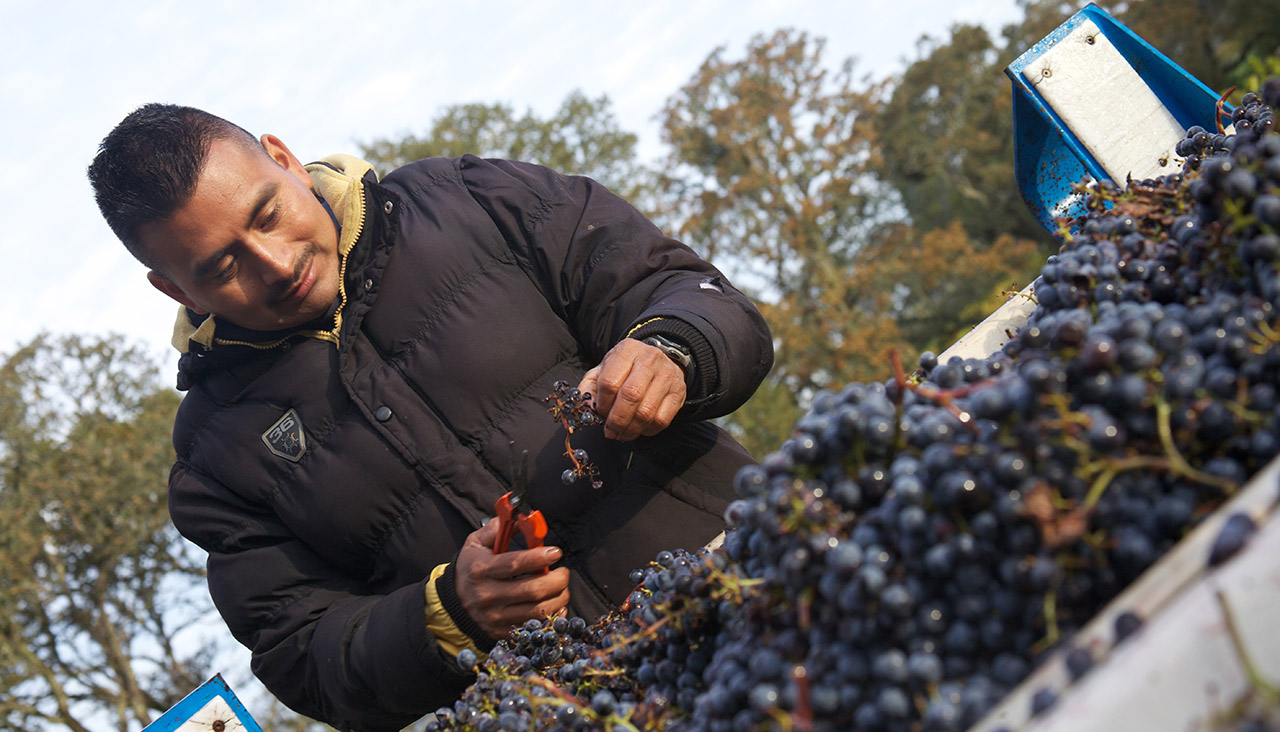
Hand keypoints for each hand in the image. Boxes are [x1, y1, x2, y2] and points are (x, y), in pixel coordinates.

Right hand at [454, 519, 569, 638]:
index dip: (539, 557)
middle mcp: (488, 595)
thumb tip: (521, 518)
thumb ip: (498, 528)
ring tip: (562, 587)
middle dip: (557, 580)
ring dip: (559, 598)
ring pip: (538, 611)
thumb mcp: (476, 542)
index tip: (556, 552)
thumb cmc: (472, 566)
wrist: (454, 599)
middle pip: (532, 590)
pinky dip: (552, 616)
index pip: (515, 564)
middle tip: (564, 572)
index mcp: (482, 570)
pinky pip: (534, 627)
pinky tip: (555, 604)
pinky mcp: (501, 631)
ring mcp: (495, 617)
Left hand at [578, 338, 686, 441]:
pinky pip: (662, 420)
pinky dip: (647, 431)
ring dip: (631, 429)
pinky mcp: (679, 392)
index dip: (602, 404)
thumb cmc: (627, 368)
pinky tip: (639, 429)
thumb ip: (590, 388)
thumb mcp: (605, 370)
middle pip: (631, 396)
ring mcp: (667, 375)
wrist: (659, 360)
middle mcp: (650, 359)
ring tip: (622, 434)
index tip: (599, 412)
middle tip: (610, 432)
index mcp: (627, 350)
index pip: (610, 382)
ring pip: (647, 412)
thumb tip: (583, 407)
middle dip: (617, 421)